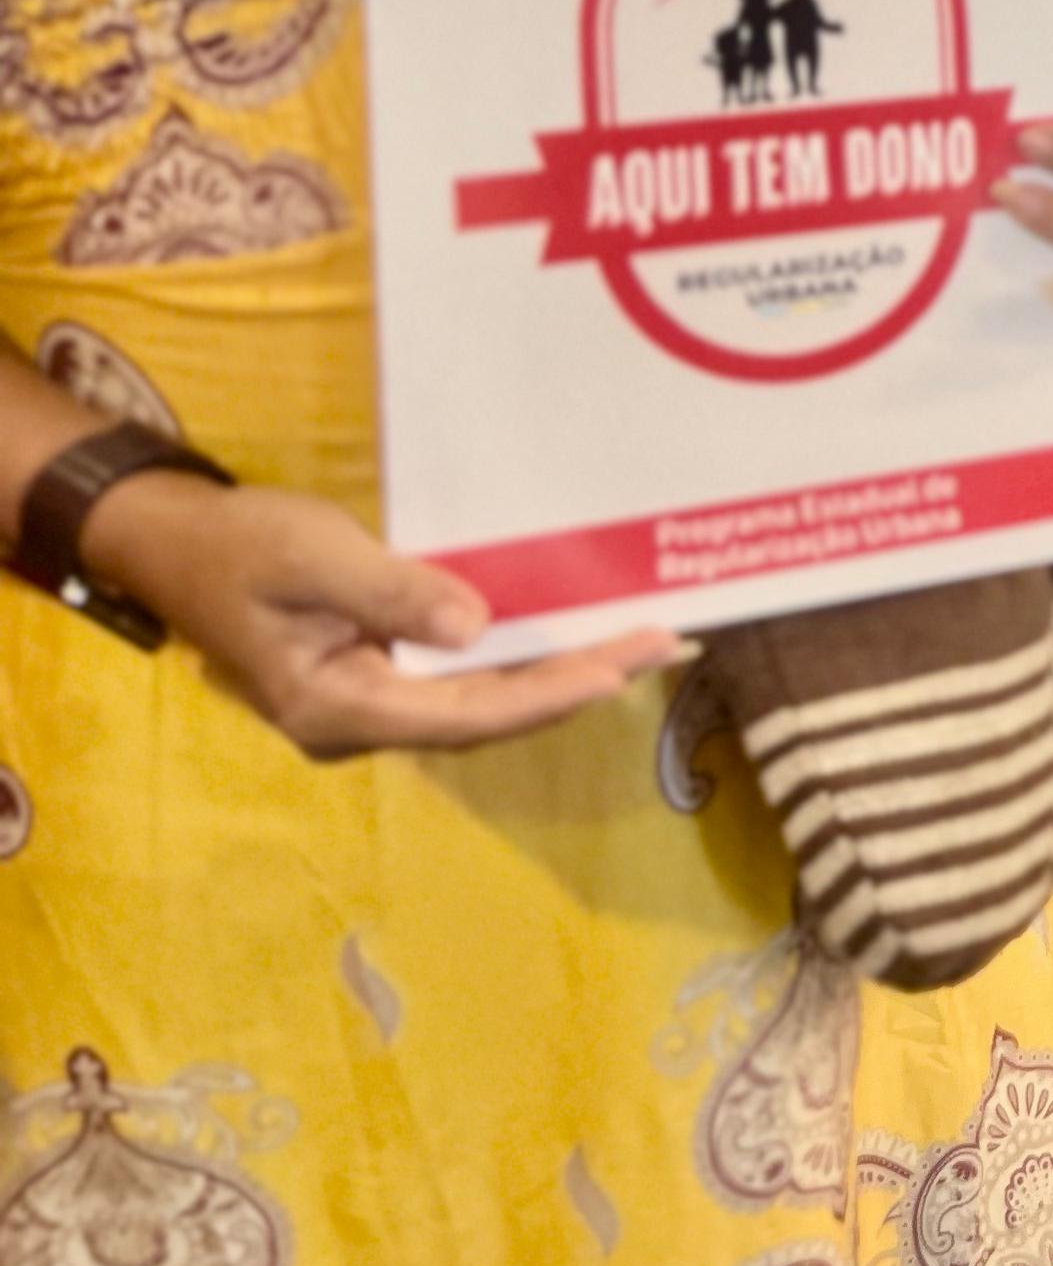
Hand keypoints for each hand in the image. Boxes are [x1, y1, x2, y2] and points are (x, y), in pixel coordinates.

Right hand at [80, 471, 679, 759]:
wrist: (176, 543)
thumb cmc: (240, 546)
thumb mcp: (313, 556)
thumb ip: (392, 591)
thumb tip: (474, 628)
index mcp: (335, 708)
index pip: (465, 714)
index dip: (549, 693)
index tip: (621, 665)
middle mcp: (357, 722)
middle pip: (487, 716)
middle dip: (576, 684)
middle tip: (663, 646)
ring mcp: (370, 704)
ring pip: (481, 702)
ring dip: (558, 675)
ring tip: (642, 645)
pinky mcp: (379, 676)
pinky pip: (463, 680)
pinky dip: (521, 661)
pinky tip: (573, 639)